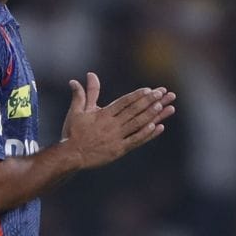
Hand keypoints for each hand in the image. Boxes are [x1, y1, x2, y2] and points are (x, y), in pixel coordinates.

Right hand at [59, 73, 174, 170]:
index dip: (137, 95)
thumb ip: (81, 95)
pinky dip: (147, 134)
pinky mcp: (118, 150)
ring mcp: (116, 137)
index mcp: (103, 114)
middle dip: (148, 101)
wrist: (71, 155)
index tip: (149, 89)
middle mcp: (111, 125)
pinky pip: (136, 140)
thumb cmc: (73, 133)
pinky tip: (158, 127)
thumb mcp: (77, 112)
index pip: (124, 102)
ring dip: (151, 114)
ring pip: (137, 124)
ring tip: (163, 106)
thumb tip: (75, 80)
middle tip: (161, 93)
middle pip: (133, 110)